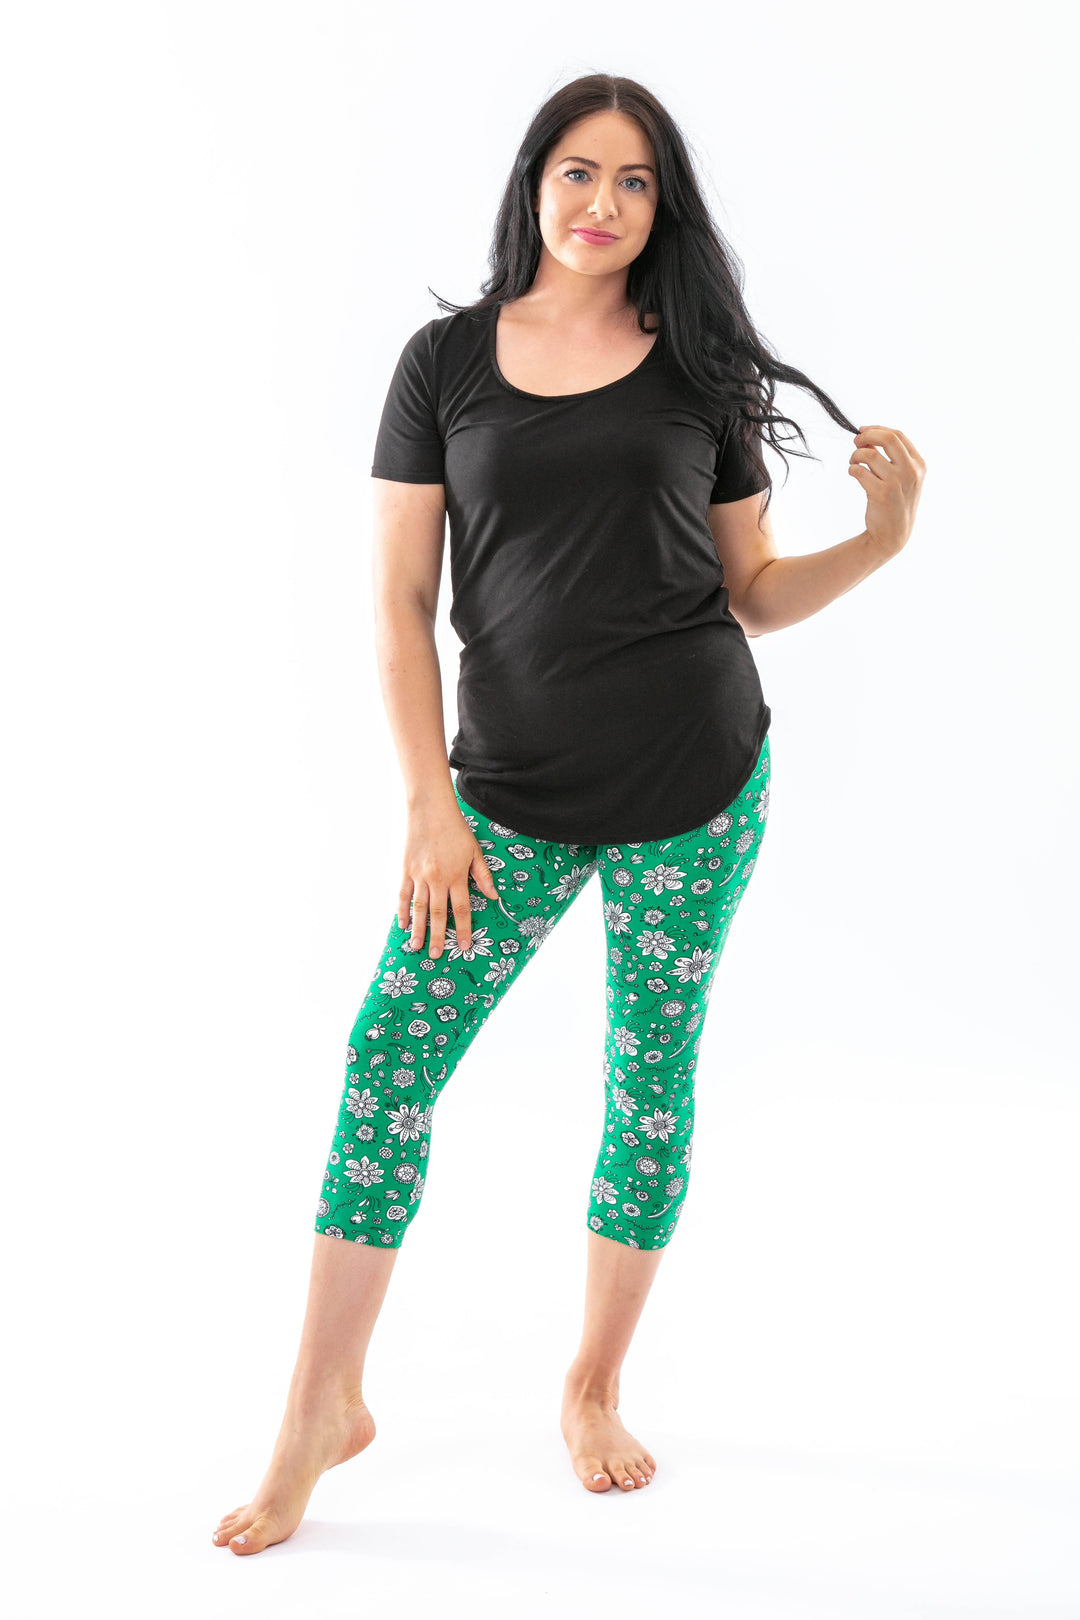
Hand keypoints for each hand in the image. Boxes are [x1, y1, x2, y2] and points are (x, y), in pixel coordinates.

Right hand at [398, 802, 498, 957]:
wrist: (430, 810)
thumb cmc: (456, 830)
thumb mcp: (475, 851)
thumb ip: (483, 875)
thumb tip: (494, 896)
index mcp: (457, 875)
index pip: (462, 908)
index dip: (464, 929)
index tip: (465, 946)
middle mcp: (438, 879)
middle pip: (439, 914)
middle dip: (439, 937)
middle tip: (436, 956)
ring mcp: (419, 876)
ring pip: (420, 908)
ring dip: (419, 929)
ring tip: (417, 947)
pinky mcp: (406, 870)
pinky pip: (403, 895)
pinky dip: (402, 911)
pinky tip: (402, 925)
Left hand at [848, 425, 924, 555]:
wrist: (893, 534)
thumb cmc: (894, 503)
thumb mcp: (901, 478)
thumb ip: (890, 458)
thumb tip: (867, 438)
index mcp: (919, 464)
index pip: (897, 435)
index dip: (877, 429)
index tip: (863, 431)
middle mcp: (911, 471)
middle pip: (887, 438)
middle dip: (867, 436)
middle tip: (855, 442)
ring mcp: (897, 482)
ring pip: (869, 454)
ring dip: (856, 455)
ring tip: (853, 463)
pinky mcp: (881, 494)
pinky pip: (860, 471)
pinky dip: (852, 469)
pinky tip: (853, 473)